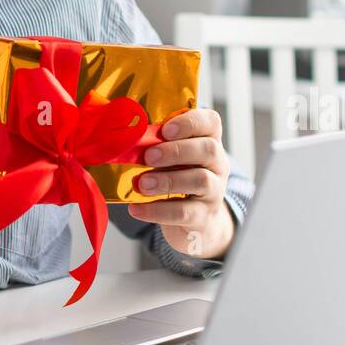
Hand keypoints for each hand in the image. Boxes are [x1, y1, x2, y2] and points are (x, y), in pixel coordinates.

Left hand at [127, 108, 234, 260]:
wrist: (198, 222)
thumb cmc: (179, 179)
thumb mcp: (174, 159)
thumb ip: (158, 145)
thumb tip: (126, 138)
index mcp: (209, 141)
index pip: (211, 122)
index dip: (190, 122)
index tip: (165, 129)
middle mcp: (218, 164)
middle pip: (208, 150)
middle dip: (176, 150)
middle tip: (148, 156)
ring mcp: (215, 191)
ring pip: (201, 180)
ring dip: (167, 180)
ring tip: (142, 184)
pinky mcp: (204, 217)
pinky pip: (184, 212)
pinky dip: (157, 210)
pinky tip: (136, 208)